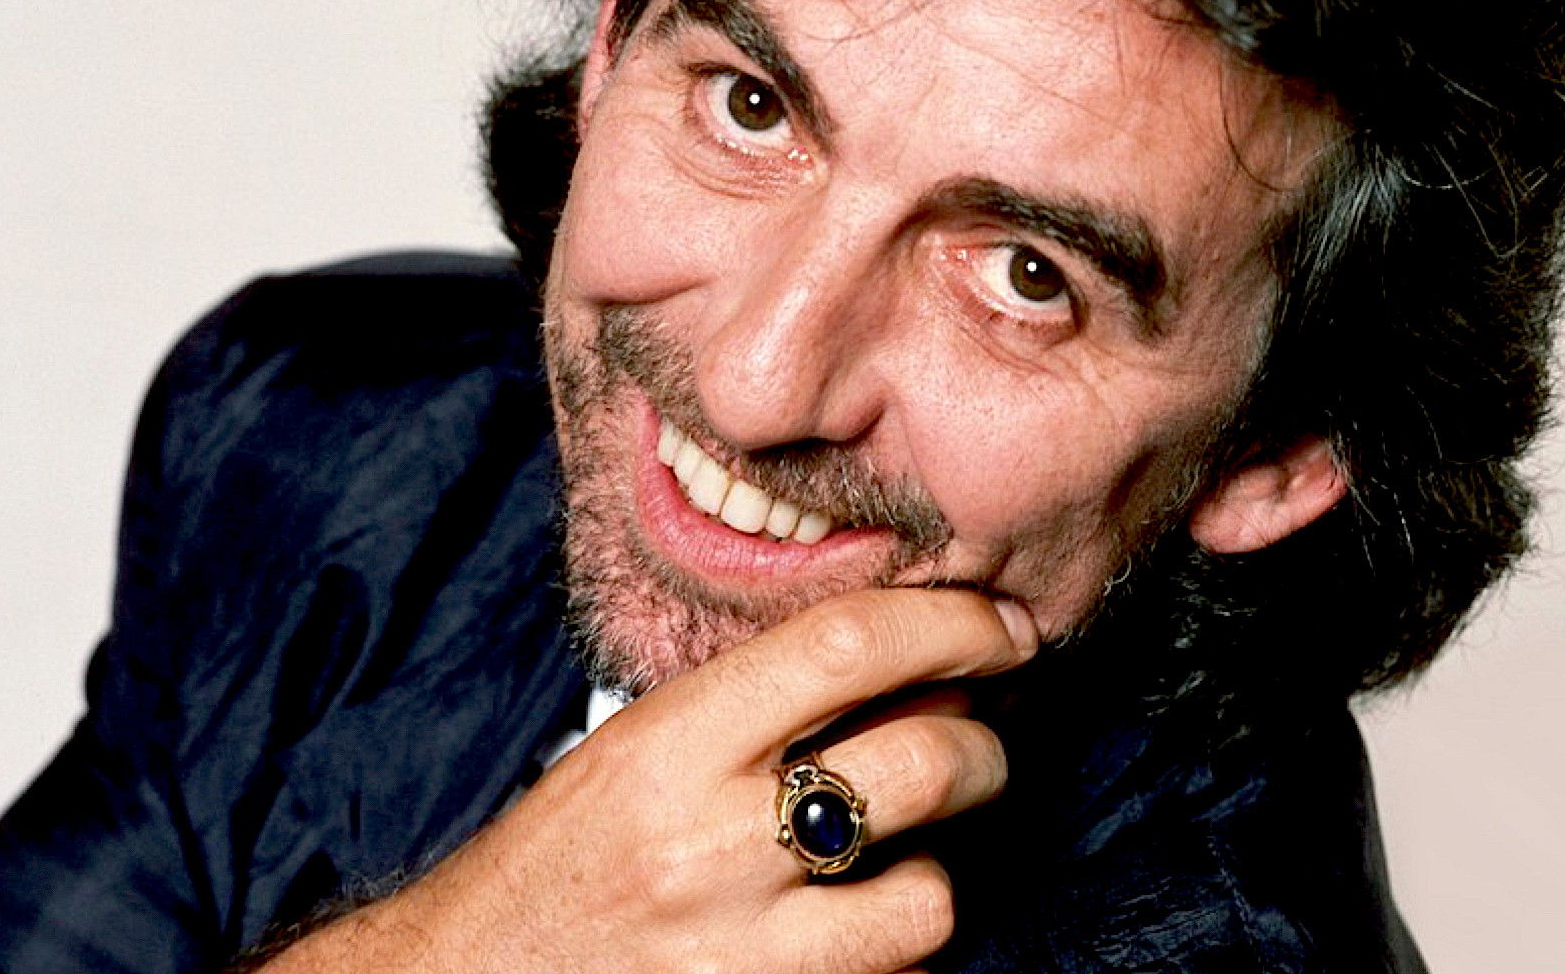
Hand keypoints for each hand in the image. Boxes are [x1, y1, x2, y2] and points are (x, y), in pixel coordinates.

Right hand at [261, 587, 1038, 973]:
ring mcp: (740, 955)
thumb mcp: (638, 752)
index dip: (952, 624)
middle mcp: (705, 846)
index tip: (1003, 627)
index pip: (844, 647)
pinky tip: (847, 942)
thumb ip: (758, 708)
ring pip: (929, 900)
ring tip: (891, 871)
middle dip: (984, 749)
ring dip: (934, 878)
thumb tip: (921, 666)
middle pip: (921, 765)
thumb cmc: (562, 863)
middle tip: (977, 750)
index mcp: (668, 747)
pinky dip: (891, 963)